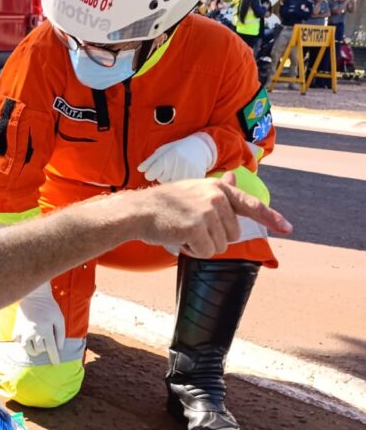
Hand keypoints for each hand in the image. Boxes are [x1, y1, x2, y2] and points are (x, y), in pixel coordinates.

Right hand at [12, 282, 64, 363]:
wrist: (34, 296)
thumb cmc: (49, 307)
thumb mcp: (60, 319)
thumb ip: (61, 334)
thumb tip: (59, 348)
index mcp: (46, 330)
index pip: (51, 349)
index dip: (54, 357)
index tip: (56, 364)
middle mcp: (33, 333)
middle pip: (40, 350)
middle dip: (45, 349)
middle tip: (46, 341)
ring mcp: (23, 332)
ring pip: (28, 349)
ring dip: (34, 349)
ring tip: (37, 343)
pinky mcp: (16, 330)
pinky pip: (18, 343)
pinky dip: (23, 343)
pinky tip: (27, 339)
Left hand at [138, 133, 216, 183]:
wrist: (200, 148)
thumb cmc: (177, 149)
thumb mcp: (163, 150)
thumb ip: (150, 161)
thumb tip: (140, 170)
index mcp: (167, 158)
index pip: (150, 175)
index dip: (151, 172)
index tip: (157, 168)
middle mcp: (176, 165)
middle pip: (160, 180)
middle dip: (163, 174)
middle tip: (172, 165)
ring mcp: (186, 173)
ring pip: (170, 185)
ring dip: (171, 179)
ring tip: (177, 169)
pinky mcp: (195, 179)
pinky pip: (181, 187)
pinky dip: (181, 183)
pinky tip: (184, 173)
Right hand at [138, 173, 292, 257]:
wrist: (140, 210)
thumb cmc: (166, 203)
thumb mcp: (195, 189)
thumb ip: (219, 187)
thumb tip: (235, 176)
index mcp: (219, 188)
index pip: (251, 204)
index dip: (271, 218)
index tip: (288, 228)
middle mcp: (217, 197)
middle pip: (233, 235)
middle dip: (214, 237)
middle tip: (192, 227)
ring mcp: (208, 212)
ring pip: (220, 246)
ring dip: (202, 245)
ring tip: (184, 231)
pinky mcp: (197, 227)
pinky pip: (206, 252)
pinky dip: (193, 251)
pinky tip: (179, 238)